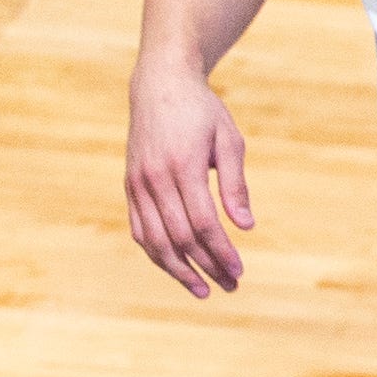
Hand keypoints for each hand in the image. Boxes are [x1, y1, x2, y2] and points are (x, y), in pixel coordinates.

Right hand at [125, 62, 253, 296]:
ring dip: (177, 269)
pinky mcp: (130, 187)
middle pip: (178, 238)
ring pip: (153, 240)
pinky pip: (139, 229)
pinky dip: (156, 252)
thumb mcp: (229, 141)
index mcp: (182, 166)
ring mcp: (137, 185)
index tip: (239, 270)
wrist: (158, 86)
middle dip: (205, 266)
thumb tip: (246, 226)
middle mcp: (154, 179)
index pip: (202, 223)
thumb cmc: (201, 111)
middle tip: (230, 286)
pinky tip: (175, 267)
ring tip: (201, 290)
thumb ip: (235, 185)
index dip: (220, 251)